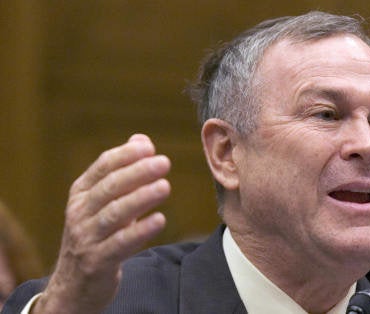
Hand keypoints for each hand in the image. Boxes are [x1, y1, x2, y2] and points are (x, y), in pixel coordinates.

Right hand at [33, 134, 170, 313]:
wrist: (74, 285)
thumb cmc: (96, 235)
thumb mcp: (103, 202)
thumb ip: (123, 171)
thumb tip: (142, 140)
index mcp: (81, 193)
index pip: (102, 167)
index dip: (125, 156)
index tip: (149, 148)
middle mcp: (80, 212)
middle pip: (109, 188)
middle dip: (137, 173)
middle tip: (163, 163)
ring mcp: (86, 238)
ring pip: (114, 214)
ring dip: (141, 199)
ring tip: (165, 187)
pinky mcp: (97, 262)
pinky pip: (120, 244)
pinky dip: (140, 231)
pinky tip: (159, 220)